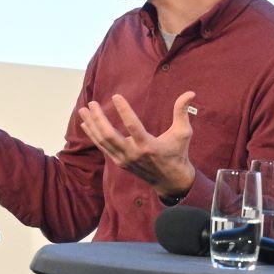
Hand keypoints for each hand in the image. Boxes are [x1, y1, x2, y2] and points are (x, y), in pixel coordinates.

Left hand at [77, 91, 195, 198]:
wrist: (171, 181)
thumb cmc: (178, 153)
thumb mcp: (184, 133)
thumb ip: (182, 112)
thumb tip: (190, 93)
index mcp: (149, 145)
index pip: (132, 126)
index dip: (124, 110)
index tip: (116, 96)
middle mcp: (133, 153)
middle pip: (109, 135)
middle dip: (98, 119)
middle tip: (91, 103)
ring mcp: (124, 159)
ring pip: (103, 141)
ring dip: (92, 125)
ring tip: (83, 110)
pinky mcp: (120, 162)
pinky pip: (103, 147)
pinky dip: (93, 135)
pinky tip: (86, 124)